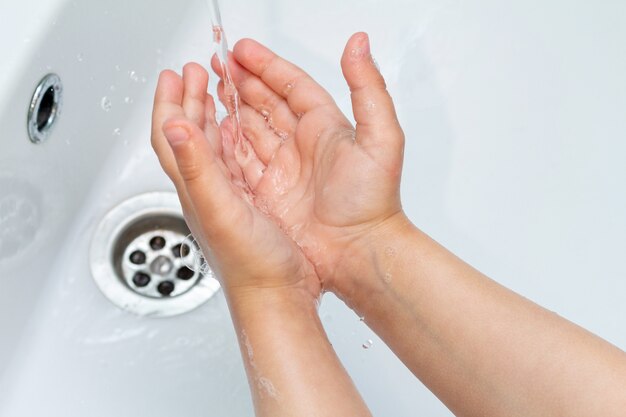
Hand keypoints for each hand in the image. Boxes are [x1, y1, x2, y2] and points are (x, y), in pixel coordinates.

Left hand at [151, 63, 319, 298]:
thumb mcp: (221, 211)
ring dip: (208, 115)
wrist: (278, 295)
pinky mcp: (249, 204)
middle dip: (187, 100)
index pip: (171, 137)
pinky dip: (232, 138)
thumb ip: (196, 170)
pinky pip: (233, 161)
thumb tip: (173, 127)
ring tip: (212, 91)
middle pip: (188, 136)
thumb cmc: (252, 266)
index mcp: (196, 188)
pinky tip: (238, 133)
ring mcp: (228, 197)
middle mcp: (207, 190)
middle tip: (192, 73)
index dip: (167, 103)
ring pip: (210, 146)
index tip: (173, 75)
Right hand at [211, 32, 406, 294]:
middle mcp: (303, 146)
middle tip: (219, 64)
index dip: (267, 65)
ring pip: (252, 129)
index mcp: (326, 127)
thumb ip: (369, 88)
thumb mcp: (381, 139)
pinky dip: (228, 145)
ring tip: (212, 88)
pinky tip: (215, 131)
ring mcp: (284, 170)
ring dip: (232, 108)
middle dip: (243, 81)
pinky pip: (243, 161)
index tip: (242, 50)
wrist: (359, 253)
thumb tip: (360, 45)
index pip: (292, 85)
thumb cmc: (373, 202)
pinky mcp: (269, 194)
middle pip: (268, 103)